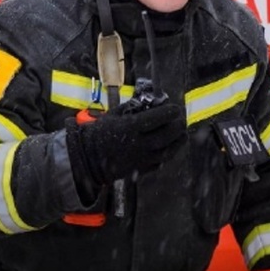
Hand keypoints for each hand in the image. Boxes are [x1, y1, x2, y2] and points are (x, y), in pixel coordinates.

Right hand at [66, 101, 185, 188]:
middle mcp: (137, 144)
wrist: (87, 157)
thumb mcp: (115, 114)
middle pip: (166, 136)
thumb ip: (134, 107)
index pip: (156, 118)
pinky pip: (159, 162)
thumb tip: (153, 101)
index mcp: (129, 127)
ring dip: (178, 141)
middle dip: (177, 126)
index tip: (175, 108)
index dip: (169, 112)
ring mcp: (139, 159)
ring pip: (167, 151)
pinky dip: (168, 153)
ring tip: (182, 133)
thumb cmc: (101, 132)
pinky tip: (171, 146)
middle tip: (181, 120)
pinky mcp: (140, 169)